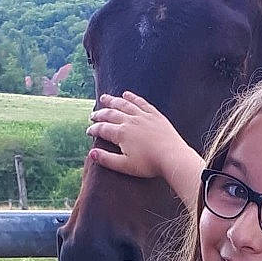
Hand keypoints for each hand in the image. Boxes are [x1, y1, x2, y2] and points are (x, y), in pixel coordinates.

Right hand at [87, 93, 202, 206]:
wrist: (172, 157)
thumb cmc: (149, 164)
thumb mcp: (125, 166)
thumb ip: (107, 159)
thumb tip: (91, 153)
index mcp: (121, 133)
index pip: (103, 129)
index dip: (94, 129)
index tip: (89, 131)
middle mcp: (130, 121)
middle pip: (111, 114)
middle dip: (100, 114)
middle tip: (93, 115)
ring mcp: (143, 116)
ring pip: (124, 104)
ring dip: (113, 100)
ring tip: (104, 98)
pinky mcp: (155, 115)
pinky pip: (141, 103)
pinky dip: (133, 97)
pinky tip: (127, 94)